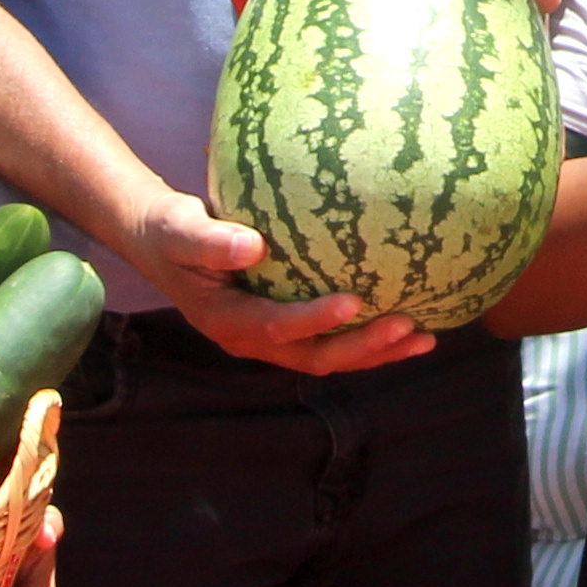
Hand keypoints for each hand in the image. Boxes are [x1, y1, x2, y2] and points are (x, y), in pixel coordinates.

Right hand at [132, 191, 416, 373]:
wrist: (162, 244)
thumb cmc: (171, 230)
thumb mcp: (181, 229)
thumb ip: (210, 241)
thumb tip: (253, 247)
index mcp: (227, 321)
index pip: (276, 327)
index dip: (315, 320)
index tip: (355, 301)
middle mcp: (253, 340)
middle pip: (314, 357)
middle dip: (363, 348)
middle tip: (407, 326)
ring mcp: (272, 340)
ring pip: (330, 357)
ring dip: (376, 352)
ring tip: (424, 338)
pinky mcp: (287, 330)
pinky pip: (332, 341)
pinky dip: (369, 338)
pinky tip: (409, 323)